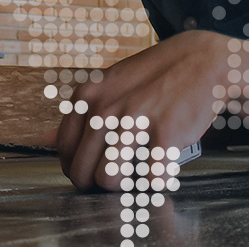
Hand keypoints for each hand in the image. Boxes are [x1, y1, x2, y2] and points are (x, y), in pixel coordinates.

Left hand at [56, 30, 229, 190]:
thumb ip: (80, 113)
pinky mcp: (166, 134)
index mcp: (88, 96)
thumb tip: (46, 138)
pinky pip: (150, 180)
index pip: (64, 150)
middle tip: (115, 182)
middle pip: (82, 170)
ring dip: (122, 188)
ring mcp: (135, 121)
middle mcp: (106, 108)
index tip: (90, 172)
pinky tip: (160, 173)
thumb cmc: (156, 75)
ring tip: (135, 179)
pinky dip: (156, 184)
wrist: (203, 60)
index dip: (76, 168)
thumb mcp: (110, 85)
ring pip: (108, 179)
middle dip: (95, 185)